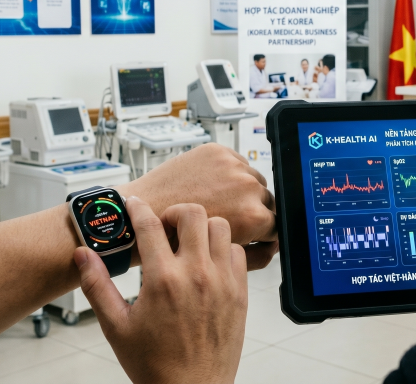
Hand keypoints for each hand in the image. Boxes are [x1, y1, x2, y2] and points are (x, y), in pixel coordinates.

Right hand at [75, 198, 247, 383]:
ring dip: (202, 228)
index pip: (150, 224)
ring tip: (188, 242)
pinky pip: (238, 252)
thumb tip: (82, 256)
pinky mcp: (240, 292)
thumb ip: (97, 286)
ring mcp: (223, 281)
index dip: (139, 208)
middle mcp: (196, 275)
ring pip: (220, 227)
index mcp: (163, 280)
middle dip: (175, 212)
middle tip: (164, 225)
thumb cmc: (154, 364)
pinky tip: (208, 262)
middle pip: (193, 213)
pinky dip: (223, 248)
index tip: (135, 205)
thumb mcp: (115, 326)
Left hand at [119, 143, 277, 269]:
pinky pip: (236, 162)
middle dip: (253, 211)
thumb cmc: (174, 245)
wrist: (139, 218)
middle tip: (231, 221)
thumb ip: (256, 256)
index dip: (262, 232)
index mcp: (253, 216)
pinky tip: (210, 188)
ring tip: (219, 204)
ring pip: (253, 179)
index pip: (276, 223)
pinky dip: (228, 173)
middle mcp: (246, 188)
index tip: (251, 234)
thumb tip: (273, 245)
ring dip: (242, 190)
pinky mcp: (216, 152)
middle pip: (267, 199)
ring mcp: (231, 166)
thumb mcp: (222, 263)